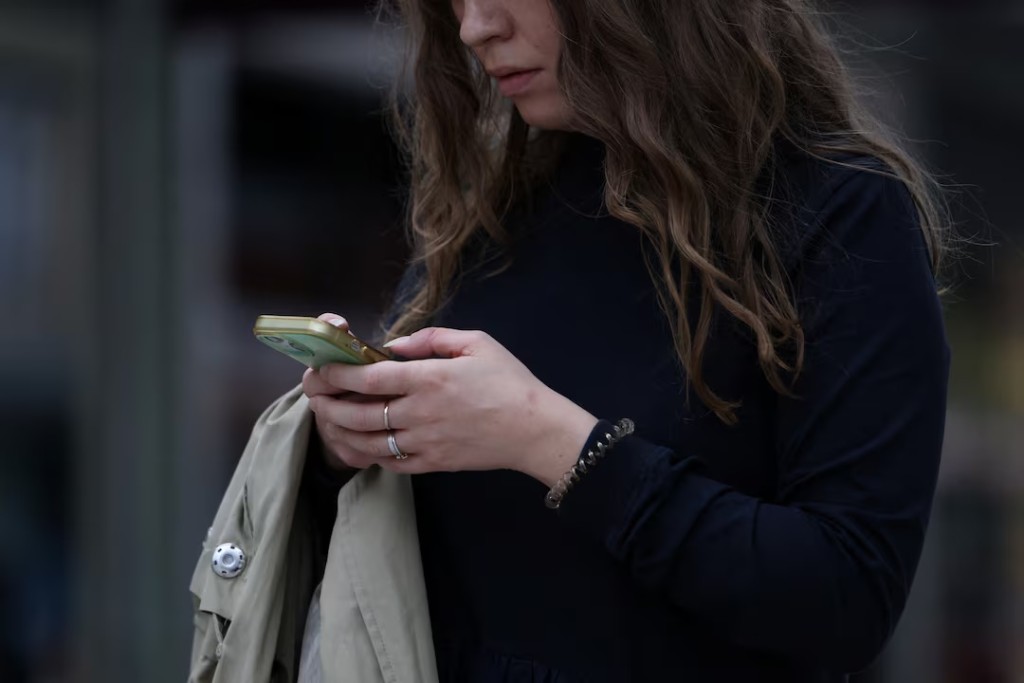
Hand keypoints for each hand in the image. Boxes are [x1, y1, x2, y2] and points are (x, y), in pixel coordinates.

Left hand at [307, 327, 598, 484]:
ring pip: (368, 442)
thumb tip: (396, 345)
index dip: (338, 373)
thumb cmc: (509, 382)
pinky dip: (369, 454)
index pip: (369, 377)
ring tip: (328, 421)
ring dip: (341, 432)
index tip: (321, 368)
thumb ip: (432, 339)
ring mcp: (425, 442)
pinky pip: (390, 463)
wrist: (534, 430)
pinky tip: (360, 444)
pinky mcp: (433, 464)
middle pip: (359, 412)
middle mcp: (421, 412)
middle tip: (314, 395)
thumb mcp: (477, 343)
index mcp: (430, 378)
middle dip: (328, 404)